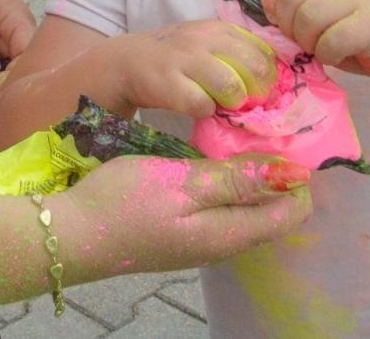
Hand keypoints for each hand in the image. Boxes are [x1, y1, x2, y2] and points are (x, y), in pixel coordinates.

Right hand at [59, 152, 311, 276]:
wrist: (72, 233)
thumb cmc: (125, 203)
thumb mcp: (182, 182)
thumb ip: (236, 179)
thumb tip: (291, 173)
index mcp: (230, 234)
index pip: (292, 210)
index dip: (297, 174)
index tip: (288, 134)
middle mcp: (223, 243)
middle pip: (271, 210)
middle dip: (276, 172)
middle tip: (265, 127)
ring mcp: (201, 241)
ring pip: (245, 208)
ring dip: (250, 175)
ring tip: (241, 135)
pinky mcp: (181, 233)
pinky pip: (221, 208)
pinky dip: (227, 182)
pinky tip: (210, 157)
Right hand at [109, 20, 276, 117]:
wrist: (123, 63)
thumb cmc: (172, 59)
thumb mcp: (204, 43)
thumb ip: (235, 52)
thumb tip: (273, 78)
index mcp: (218, 29)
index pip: (263, 50)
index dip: (268, 74)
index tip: (261, 89)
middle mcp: (203, 39)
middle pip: (254, 67)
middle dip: (256, 91)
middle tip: (246, 103)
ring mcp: (184, 59)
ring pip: (231, 86)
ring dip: (231, 102)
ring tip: (219, 104)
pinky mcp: (167, 83)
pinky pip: (202, 105)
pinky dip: (204, 111)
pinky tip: (195, 107)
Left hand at [260, 0, 369, 90]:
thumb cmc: (360, 43)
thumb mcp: (322, 27)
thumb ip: (297, 19)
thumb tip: (269, 28)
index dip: (273, 1)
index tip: (282, 26)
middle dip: (290, 28)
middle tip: (305, 45)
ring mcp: (360, 1)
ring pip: (311, 15)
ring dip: (309, 43)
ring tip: (323, 52)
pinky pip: (336, 37)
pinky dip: (328, 53)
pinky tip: (338, 57)